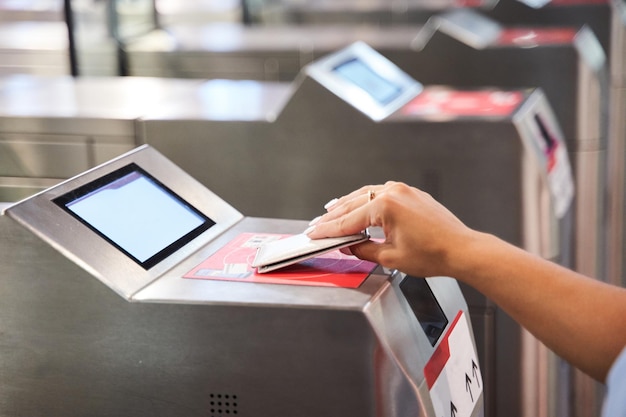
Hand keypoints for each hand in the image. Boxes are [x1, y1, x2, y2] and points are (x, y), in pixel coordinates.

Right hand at [306, 182, 476, 277]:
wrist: (461, 249)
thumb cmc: (433, 254)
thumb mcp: (390, 257)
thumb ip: (364, 249)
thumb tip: (350, 245)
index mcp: (385, 205)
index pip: (348, 220)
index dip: (329, 229)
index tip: (315, 233)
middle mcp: (393, 192)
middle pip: (353, 203)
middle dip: (333, 216)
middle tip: (318, 225)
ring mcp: (403, 190)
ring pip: (366, 195)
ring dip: (348, 205)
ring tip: (331, 212)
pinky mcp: (411, 194)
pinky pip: (381, 193)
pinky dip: (366, 200)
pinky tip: (359, 205)